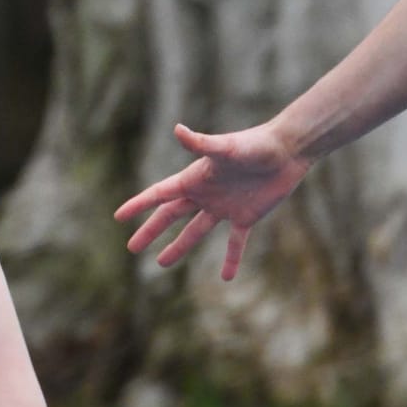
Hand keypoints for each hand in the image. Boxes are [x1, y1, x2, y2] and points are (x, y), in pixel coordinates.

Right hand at [114, 122, 311, 279]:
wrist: (288, 150)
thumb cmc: (256, 144)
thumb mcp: (227, 147)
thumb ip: (202, 143)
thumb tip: (177, 129)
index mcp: (195, 178)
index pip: (160, 194)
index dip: (139, 205)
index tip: (119, 217)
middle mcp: (205, 193)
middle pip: (171, 215)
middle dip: (151, 231)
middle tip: (132, 247)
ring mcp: (224, 206)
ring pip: (195, 231)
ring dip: (179, 247)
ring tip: (161, 263)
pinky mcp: (246, 216)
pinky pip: (235, 242)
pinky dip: (231, 258)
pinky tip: (226, 277)